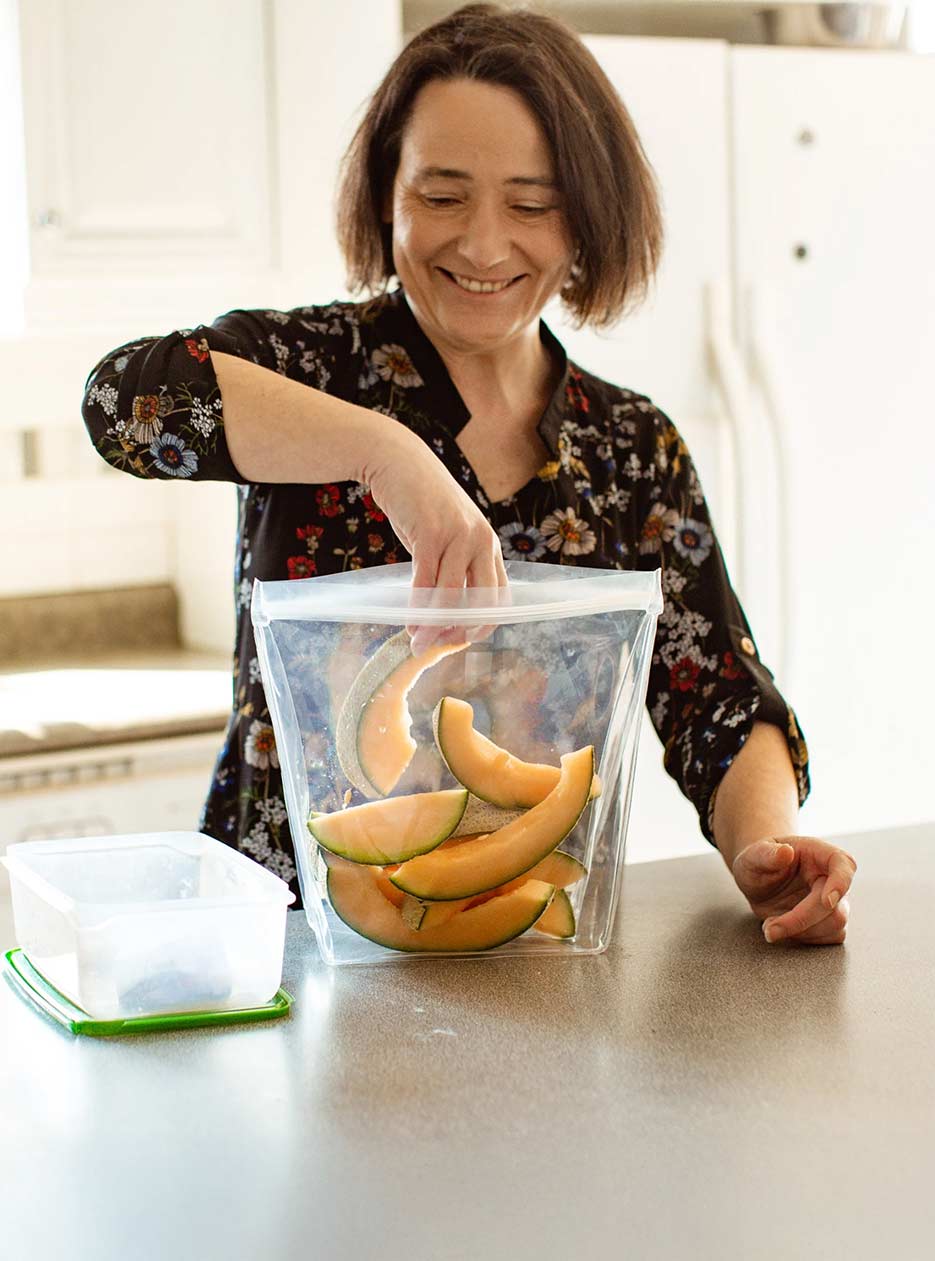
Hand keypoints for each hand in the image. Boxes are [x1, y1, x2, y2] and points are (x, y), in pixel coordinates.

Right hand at [365, 425, 506, 651]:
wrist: (399, 462)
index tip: (461, 639)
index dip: (483, 623)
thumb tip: (445, 612)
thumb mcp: (447, 536)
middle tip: (441, 647)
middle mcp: (482, 540)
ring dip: (435, 625)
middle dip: (463, 630)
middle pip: (482, 600)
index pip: (500, 595)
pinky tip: (409, 622)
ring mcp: (459, 536)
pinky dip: (417, 607)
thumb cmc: (420, 504)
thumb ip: (453, 567)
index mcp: (489, 544)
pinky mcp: (432, 533)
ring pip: (451, 595)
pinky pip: (426, 581)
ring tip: (418, 642)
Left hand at [731, 836, 856, 945]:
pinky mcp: (827, 920)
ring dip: (801, 932)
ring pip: (835, 925)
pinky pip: (829, 937)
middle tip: (771, 927)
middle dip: (801, 920)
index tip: (827, 901)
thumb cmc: (758, 862)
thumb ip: (767, 853)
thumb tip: (786, 852)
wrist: (757, 882)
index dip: (840, 883)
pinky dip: (804, 939)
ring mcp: (833, 901)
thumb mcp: (753, 855)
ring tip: (771, 926)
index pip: (843, 864)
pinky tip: (783, 931)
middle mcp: (830, 877)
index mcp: (818, 853)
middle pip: (835, 906)